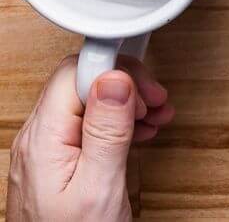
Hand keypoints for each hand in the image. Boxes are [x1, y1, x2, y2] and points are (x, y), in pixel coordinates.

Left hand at [7, 57, 173, 221]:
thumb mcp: (99, 190)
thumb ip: (107, 132)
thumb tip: (115, 78)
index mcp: (43, 140)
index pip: (76, 72)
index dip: (116, 70)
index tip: (146, 86)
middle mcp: (38, 140)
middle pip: (82, 82)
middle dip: (126, 84)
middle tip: (157, 102)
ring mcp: (45, 152)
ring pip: (86, 102)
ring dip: (126, 103)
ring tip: (156, 117)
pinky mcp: (56, 164)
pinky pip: (85, 125)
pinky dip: (116, 123)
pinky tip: (139, 132)